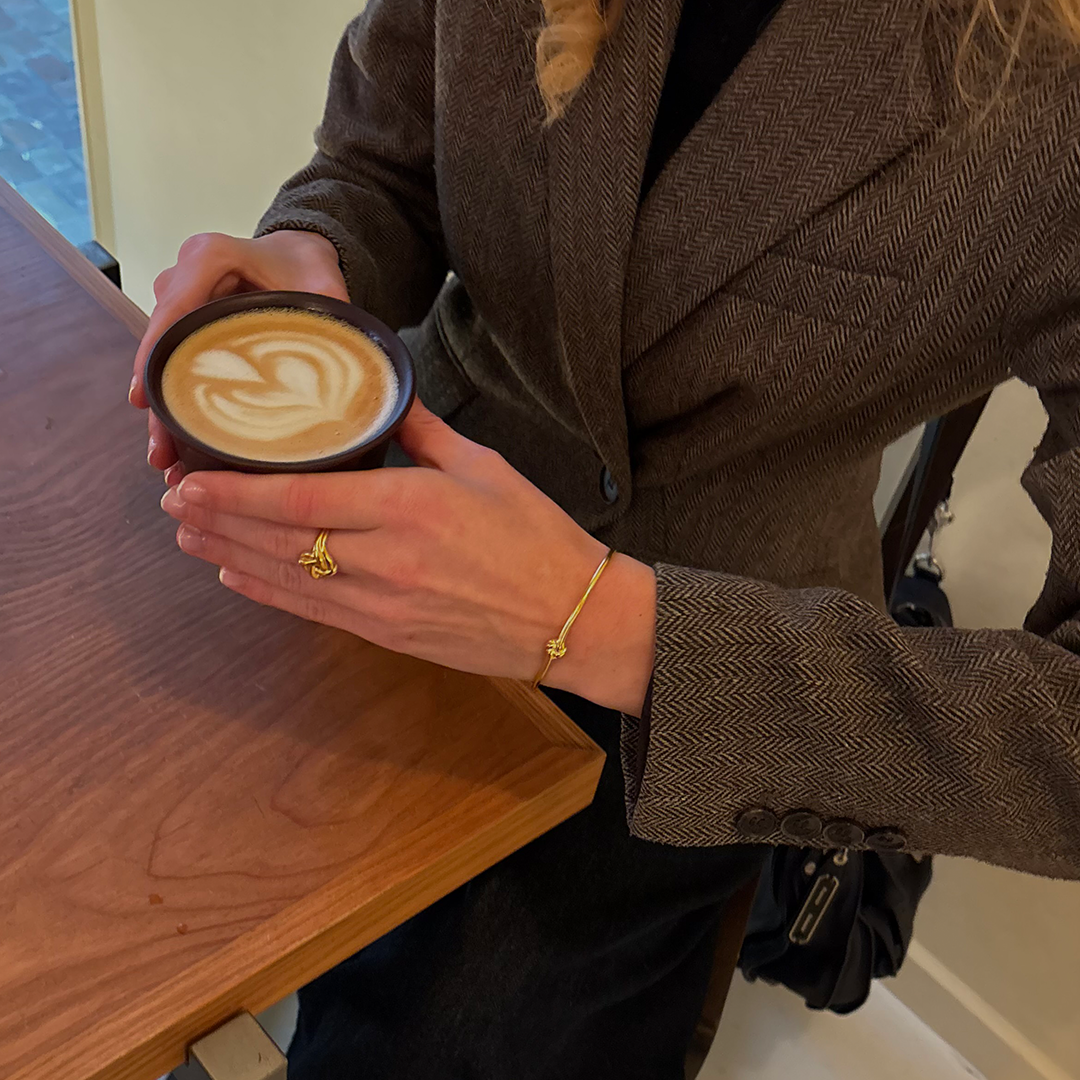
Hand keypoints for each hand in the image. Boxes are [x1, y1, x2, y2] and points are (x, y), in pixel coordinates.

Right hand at [129, 230, 348, 480]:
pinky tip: (182, 444)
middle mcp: (184, 277)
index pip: (175, 308)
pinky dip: (180, 403)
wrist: (297, 255)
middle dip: (159, 402)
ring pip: (165, 362)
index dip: (157, 356)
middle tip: (161, 452)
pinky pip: (177, 366)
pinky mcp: (187, 327)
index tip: (148, 400)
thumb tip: (344, 370)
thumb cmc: (305, 265)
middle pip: (163, 345)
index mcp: (210, 257)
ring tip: (169, 461)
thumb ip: (329, 319)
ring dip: (166, 411)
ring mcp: (181, 303)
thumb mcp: (322, 286)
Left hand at [160, 401, 656, 714]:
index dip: (238, 492)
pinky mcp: (389, 634)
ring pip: (289, 577)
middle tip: (173, 502)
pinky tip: (238, 576)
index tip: (193, 478)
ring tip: (187, 536)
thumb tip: (383, 400)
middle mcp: (387, 559)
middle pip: (282, 538)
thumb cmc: (538, 537)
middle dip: (219, 521)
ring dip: (232, 555)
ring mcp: (384, 604)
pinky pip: (316, 611)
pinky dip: (271, 592)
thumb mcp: (486, 467)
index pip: (303, 497)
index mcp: (412, 506)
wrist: (574, 618)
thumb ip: (423, 433)